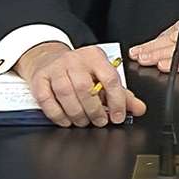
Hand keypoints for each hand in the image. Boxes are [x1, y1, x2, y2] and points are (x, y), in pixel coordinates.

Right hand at [14, 43, 146, 127]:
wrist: (49, 58)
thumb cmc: (80, 70)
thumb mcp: (102, 76)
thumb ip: (122, 94)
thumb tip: (139, 109)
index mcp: (95, 56)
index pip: (110, 78)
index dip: (116, 101)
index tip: (118, 116)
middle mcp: (75, 60)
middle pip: (86, 88)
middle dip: (95, 110)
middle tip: (100, 121)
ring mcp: (55, 68)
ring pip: (66, 93)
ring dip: (77, 113)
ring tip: (83, 121)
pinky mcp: (39, 78)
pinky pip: (47, 99)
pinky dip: (57, 114)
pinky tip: (66, 120)